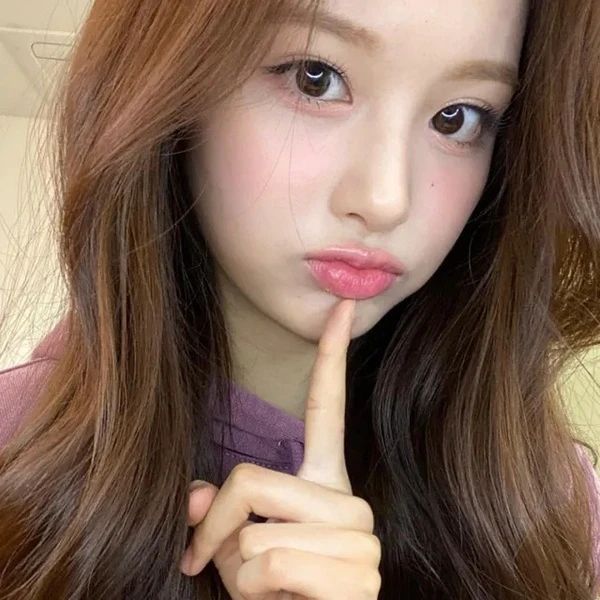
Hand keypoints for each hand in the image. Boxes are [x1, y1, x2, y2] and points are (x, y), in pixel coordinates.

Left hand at [180, 299, 381, 598]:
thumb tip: (195, 498)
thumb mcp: (234, 546)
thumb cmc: (271, 595)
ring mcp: (361, 539)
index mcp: (325, 482)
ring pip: (255, 534)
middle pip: (252, 479)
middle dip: (218, 530)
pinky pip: (270, 568)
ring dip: (238, 573)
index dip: (332, 355)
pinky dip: (252, 596)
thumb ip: (219, 511)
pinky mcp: (358, 580)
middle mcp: (351, 502)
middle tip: (230, 565)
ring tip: (267, 593)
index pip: (328, 408)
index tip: (340, 307)